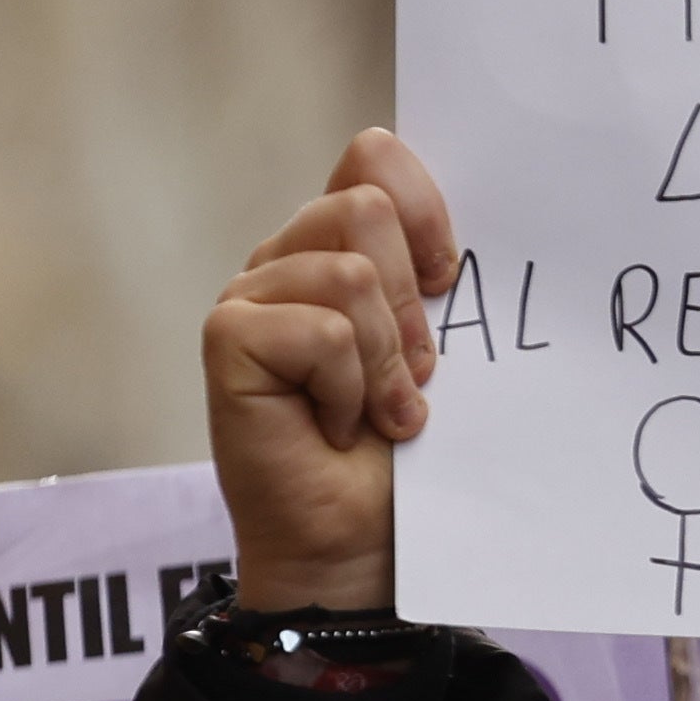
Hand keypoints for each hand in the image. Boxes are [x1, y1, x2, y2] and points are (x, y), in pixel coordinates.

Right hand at [207, 128, 453, 613]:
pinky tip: (337, 427)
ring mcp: (251, 295)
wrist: (363, 545)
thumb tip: (470, 240)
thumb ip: (435, 279)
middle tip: (417, 374)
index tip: (451, 278)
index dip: (425, 206)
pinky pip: (319, 329)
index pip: (374, 155)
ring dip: (384, 358)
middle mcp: (288, 258)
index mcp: (339, 245)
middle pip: (365, 204)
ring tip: (380, 410)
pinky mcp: (229, 337)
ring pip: (348, 272)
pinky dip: (347, 387)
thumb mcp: (440, 350)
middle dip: (412, 303)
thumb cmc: (405, 455)